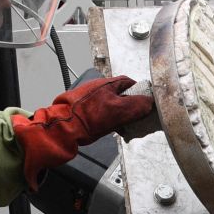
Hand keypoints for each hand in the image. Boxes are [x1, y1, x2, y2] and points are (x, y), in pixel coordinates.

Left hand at [12, 75, 156, 188]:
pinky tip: (115, 130)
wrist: (63, 128)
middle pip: (124, 95)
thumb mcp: (117, 110)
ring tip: (127, 127)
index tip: (147, 103)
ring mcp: (94, 100)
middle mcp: (101, 89)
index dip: (141, 92)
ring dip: (123, 116)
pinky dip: (114, 122)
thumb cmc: (86, 117)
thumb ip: (136, 105)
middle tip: (138, 118)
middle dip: (133, 107)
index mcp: (108, 84)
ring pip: (116, 106)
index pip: (130, 82)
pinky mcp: (89, 112)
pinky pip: (107, 115)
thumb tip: (149, 103)